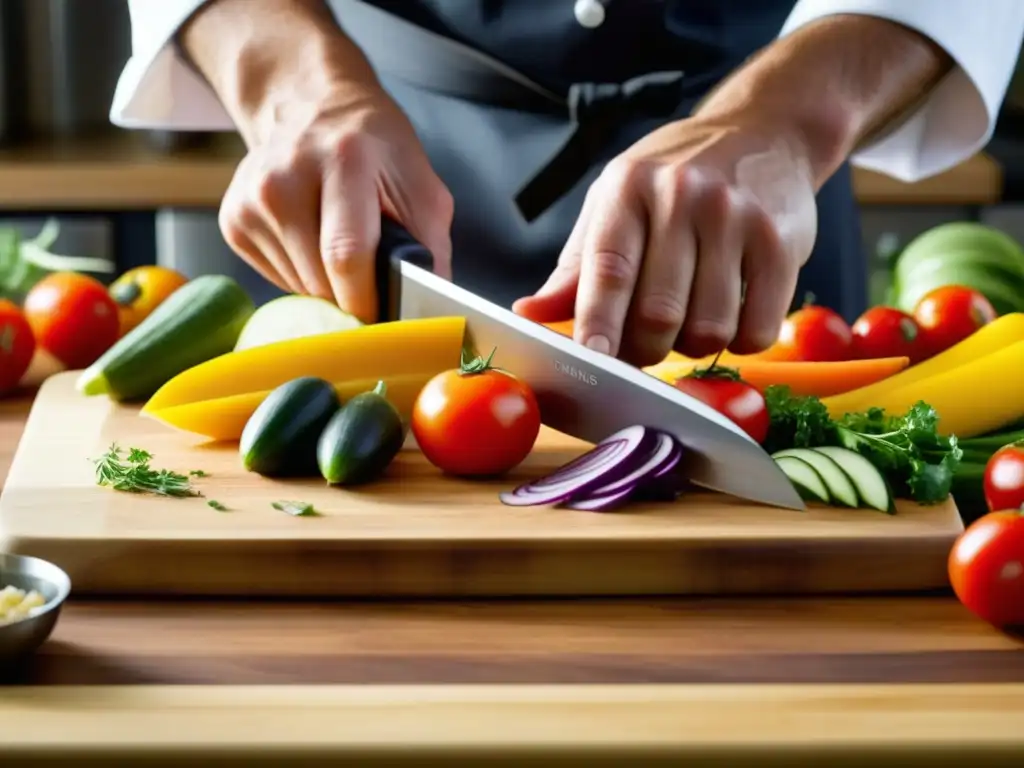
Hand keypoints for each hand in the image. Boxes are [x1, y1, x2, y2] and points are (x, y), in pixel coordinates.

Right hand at [219, 86, 453, 322]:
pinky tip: (313, 242)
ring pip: (297, 286)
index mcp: (344, 161)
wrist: (314, 107)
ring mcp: (252, 198)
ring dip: (328, 288)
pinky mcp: (233, 219)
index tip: (384, 317)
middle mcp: (286, 176)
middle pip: (320, 279)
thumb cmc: (376, 152)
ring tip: (341, 250)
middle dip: (352, 297)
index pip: (346, 256)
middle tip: (372, 283)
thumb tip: (425, 315)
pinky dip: (303, 276)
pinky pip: (277, 278)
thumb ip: (431, 251)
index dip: (367, 300)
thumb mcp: (421, 187)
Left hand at [513, 114, 817, 366]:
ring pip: (707, 329)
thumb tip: (528, 314)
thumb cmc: (674, 177)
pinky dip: (739, 342)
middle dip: (644, 349)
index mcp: (628, 190)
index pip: (609, 270)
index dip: (598, 323)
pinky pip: (757, 329)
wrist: (765, 132)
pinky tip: (731, 315)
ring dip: (692, 345)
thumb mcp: (614, 203)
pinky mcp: (782, 244)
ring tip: (689, 320)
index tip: (592, 360)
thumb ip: (576, 267)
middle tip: (643, 343)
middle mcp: (682, 198)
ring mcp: (737, 219)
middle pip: (657, 314)